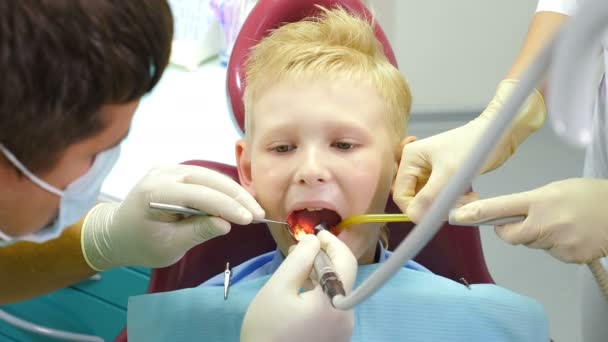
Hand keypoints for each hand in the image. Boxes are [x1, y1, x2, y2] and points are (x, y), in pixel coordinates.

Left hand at [80, 164, 264, 269]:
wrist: (118, 233)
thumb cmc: (141, 244)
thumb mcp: (169, 246)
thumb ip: (197, 232)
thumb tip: (226, 224)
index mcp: (155, 191)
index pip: (198, 194)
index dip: (227, 206)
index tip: (250, 220)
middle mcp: (162, 173)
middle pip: (209, 179)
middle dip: (237, 196)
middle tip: (259, 214)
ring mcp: (169, 168)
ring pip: (210, 176)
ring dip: (234, 192)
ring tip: (254, 209)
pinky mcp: (176, 172)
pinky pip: (205, 178)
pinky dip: (223, 190)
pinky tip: (239, 202)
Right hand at [241, 231, 357, 341]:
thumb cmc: (266, 329)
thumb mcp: (277, 289)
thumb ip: (298, 260)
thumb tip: (314, 240)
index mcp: (334, 302)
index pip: (346, 261)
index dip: (332, 242)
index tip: (314, 234)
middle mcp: (347, 317)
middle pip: (343, 277)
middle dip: (325, 258)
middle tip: (301, 250)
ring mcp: (344, 331)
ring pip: (338, 291)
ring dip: (322, 275)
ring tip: (297, 269)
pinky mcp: (336, 339)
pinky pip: (334, 307)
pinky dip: (321, 293)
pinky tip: (302, 292)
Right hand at [393, 80, 545, 221]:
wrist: (499, 134)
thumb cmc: (474, 146)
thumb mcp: (449, 174)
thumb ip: (430, 197)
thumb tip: (414, 217)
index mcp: (410, 159)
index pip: (401, 195)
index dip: (416, 209)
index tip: (437, 216)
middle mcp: (416, 165)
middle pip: (415, 199)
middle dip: (434, 207)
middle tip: (456, 207)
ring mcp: (429, 171)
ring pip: (430, 201)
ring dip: (448, 206)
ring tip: (468, 200)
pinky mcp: (443, 177)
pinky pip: (442, 198)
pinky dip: (454, 202)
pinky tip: (470, 196)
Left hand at [453, 178, 607, 262]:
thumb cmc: (591, 196)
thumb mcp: (556, 190)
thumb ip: (530, 202)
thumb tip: (508, 214)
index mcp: (541, 200)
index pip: (500, 207)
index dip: (476, 213)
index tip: (456, 215)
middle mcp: (546, 222)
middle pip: (509, 236)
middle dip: (509, 231)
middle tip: (524, 221)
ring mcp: (558, 242)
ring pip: (531, 244)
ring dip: (538, 236)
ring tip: (563, 223)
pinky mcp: (568, 256)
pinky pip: (550, 253)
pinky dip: (557, 246)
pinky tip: (573, 234)